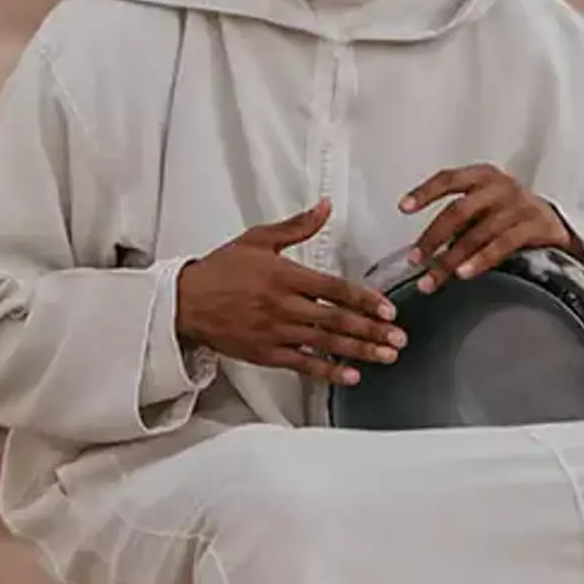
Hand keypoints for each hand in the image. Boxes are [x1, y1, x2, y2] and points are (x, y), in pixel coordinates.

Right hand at [172, 200, 406, 386]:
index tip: (387, 310)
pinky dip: (327, 371)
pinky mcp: (265, 353)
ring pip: (325, 343)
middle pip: (337, 320)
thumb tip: (325, 207)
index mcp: (285, 275)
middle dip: (372, 330)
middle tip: (399, 339)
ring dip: (359, 351)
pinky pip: (302, 364)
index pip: (335, 289)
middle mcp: (283, 306)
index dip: (365, 301)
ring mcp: (275, 332)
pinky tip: (350, 376)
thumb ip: (296, 226)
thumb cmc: (220, 269)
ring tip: (386, 357)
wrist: (184, 302)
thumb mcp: (257, 240)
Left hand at [398, 164, 580, 291]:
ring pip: (478, 232)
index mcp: (482, 177)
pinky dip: (481, 260)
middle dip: (433, 238)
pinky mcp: (537, 226)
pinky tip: (464, 274)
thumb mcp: (482, 208)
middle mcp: (501, 186)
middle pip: (459, 210)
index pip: (449, 179)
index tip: (403, 208)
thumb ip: (455, 220)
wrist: (554, 225)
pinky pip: (503, 244)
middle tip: (415, 260)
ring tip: (432, 279)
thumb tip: (420, 250)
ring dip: (451, 259)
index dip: (424, 192)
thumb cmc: (507, 217)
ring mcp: (521, 205)